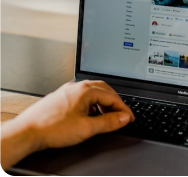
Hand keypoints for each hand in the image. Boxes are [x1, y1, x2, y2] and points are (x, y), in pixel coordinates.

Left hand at [0, 81, 133, 169]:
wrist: (27, 132)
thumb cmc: (52, 128)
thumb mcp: (87, 128)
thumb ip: (109, 122)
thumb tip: (123, 118)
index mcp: (85, 90)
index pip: (113, 97)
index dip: (124, 109)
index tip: (129, 118)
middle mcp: (77, 87)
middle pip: (104, 91)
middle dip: (115, 103)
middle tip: (122, 115)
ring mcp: (68, 91)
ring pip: (93, 93)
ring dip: (103, 103)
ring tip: (107, 116)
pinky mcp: (61, 97)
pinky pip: (82, 97)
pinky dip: (92, 104)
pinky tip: (90, 115)